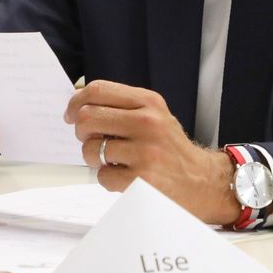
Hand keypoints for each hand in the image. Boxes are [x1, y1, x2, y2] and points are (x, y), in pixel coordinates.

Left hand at [69, 80, 240, 225]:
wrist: (201, 181)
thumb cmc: (170, 150)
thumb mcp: (155, 116)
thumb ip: (122, 108)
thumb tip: (78, 108)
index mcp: (149, 102)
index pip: (98, 90)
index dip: (76, 102)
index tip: (71, 114)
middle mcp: (148, 123)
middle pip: (88, 117)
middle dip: (82, 133)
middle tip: (93, 141)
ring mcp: (145, 151)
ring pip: (91, 149)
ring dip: (96, 159)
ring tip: (115, 161)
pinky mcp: (141, 179)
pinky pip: (102, 176)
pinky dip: (108, 179)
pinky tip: (126, 177)